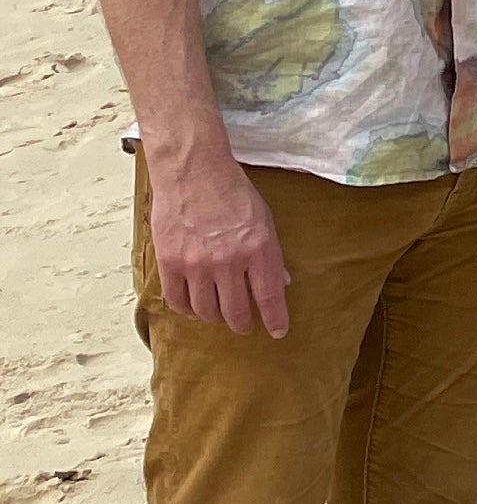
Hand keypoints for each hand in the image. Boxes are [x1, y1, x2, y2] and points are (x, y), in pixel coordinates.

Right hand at [146, 143, 288, 336]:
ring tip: (219, 314)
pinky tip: (194, 307)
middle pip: (235, 311)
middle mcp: (228, 260)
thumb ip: (270, 255)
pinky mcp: (169, 262)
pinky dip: (187, 310)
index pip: (269, 297)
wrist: (193, 171)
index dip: (275, 319)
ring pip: (205, 311)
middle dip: (242, 323)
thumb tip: (280, 283)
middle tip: (244, 325)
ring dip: (214, 318)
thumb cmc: (232, 192)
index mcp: (259, 249)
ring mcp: (196, 263)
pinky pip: (177, 300)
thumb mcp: (264, 220)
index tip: (277, 332)